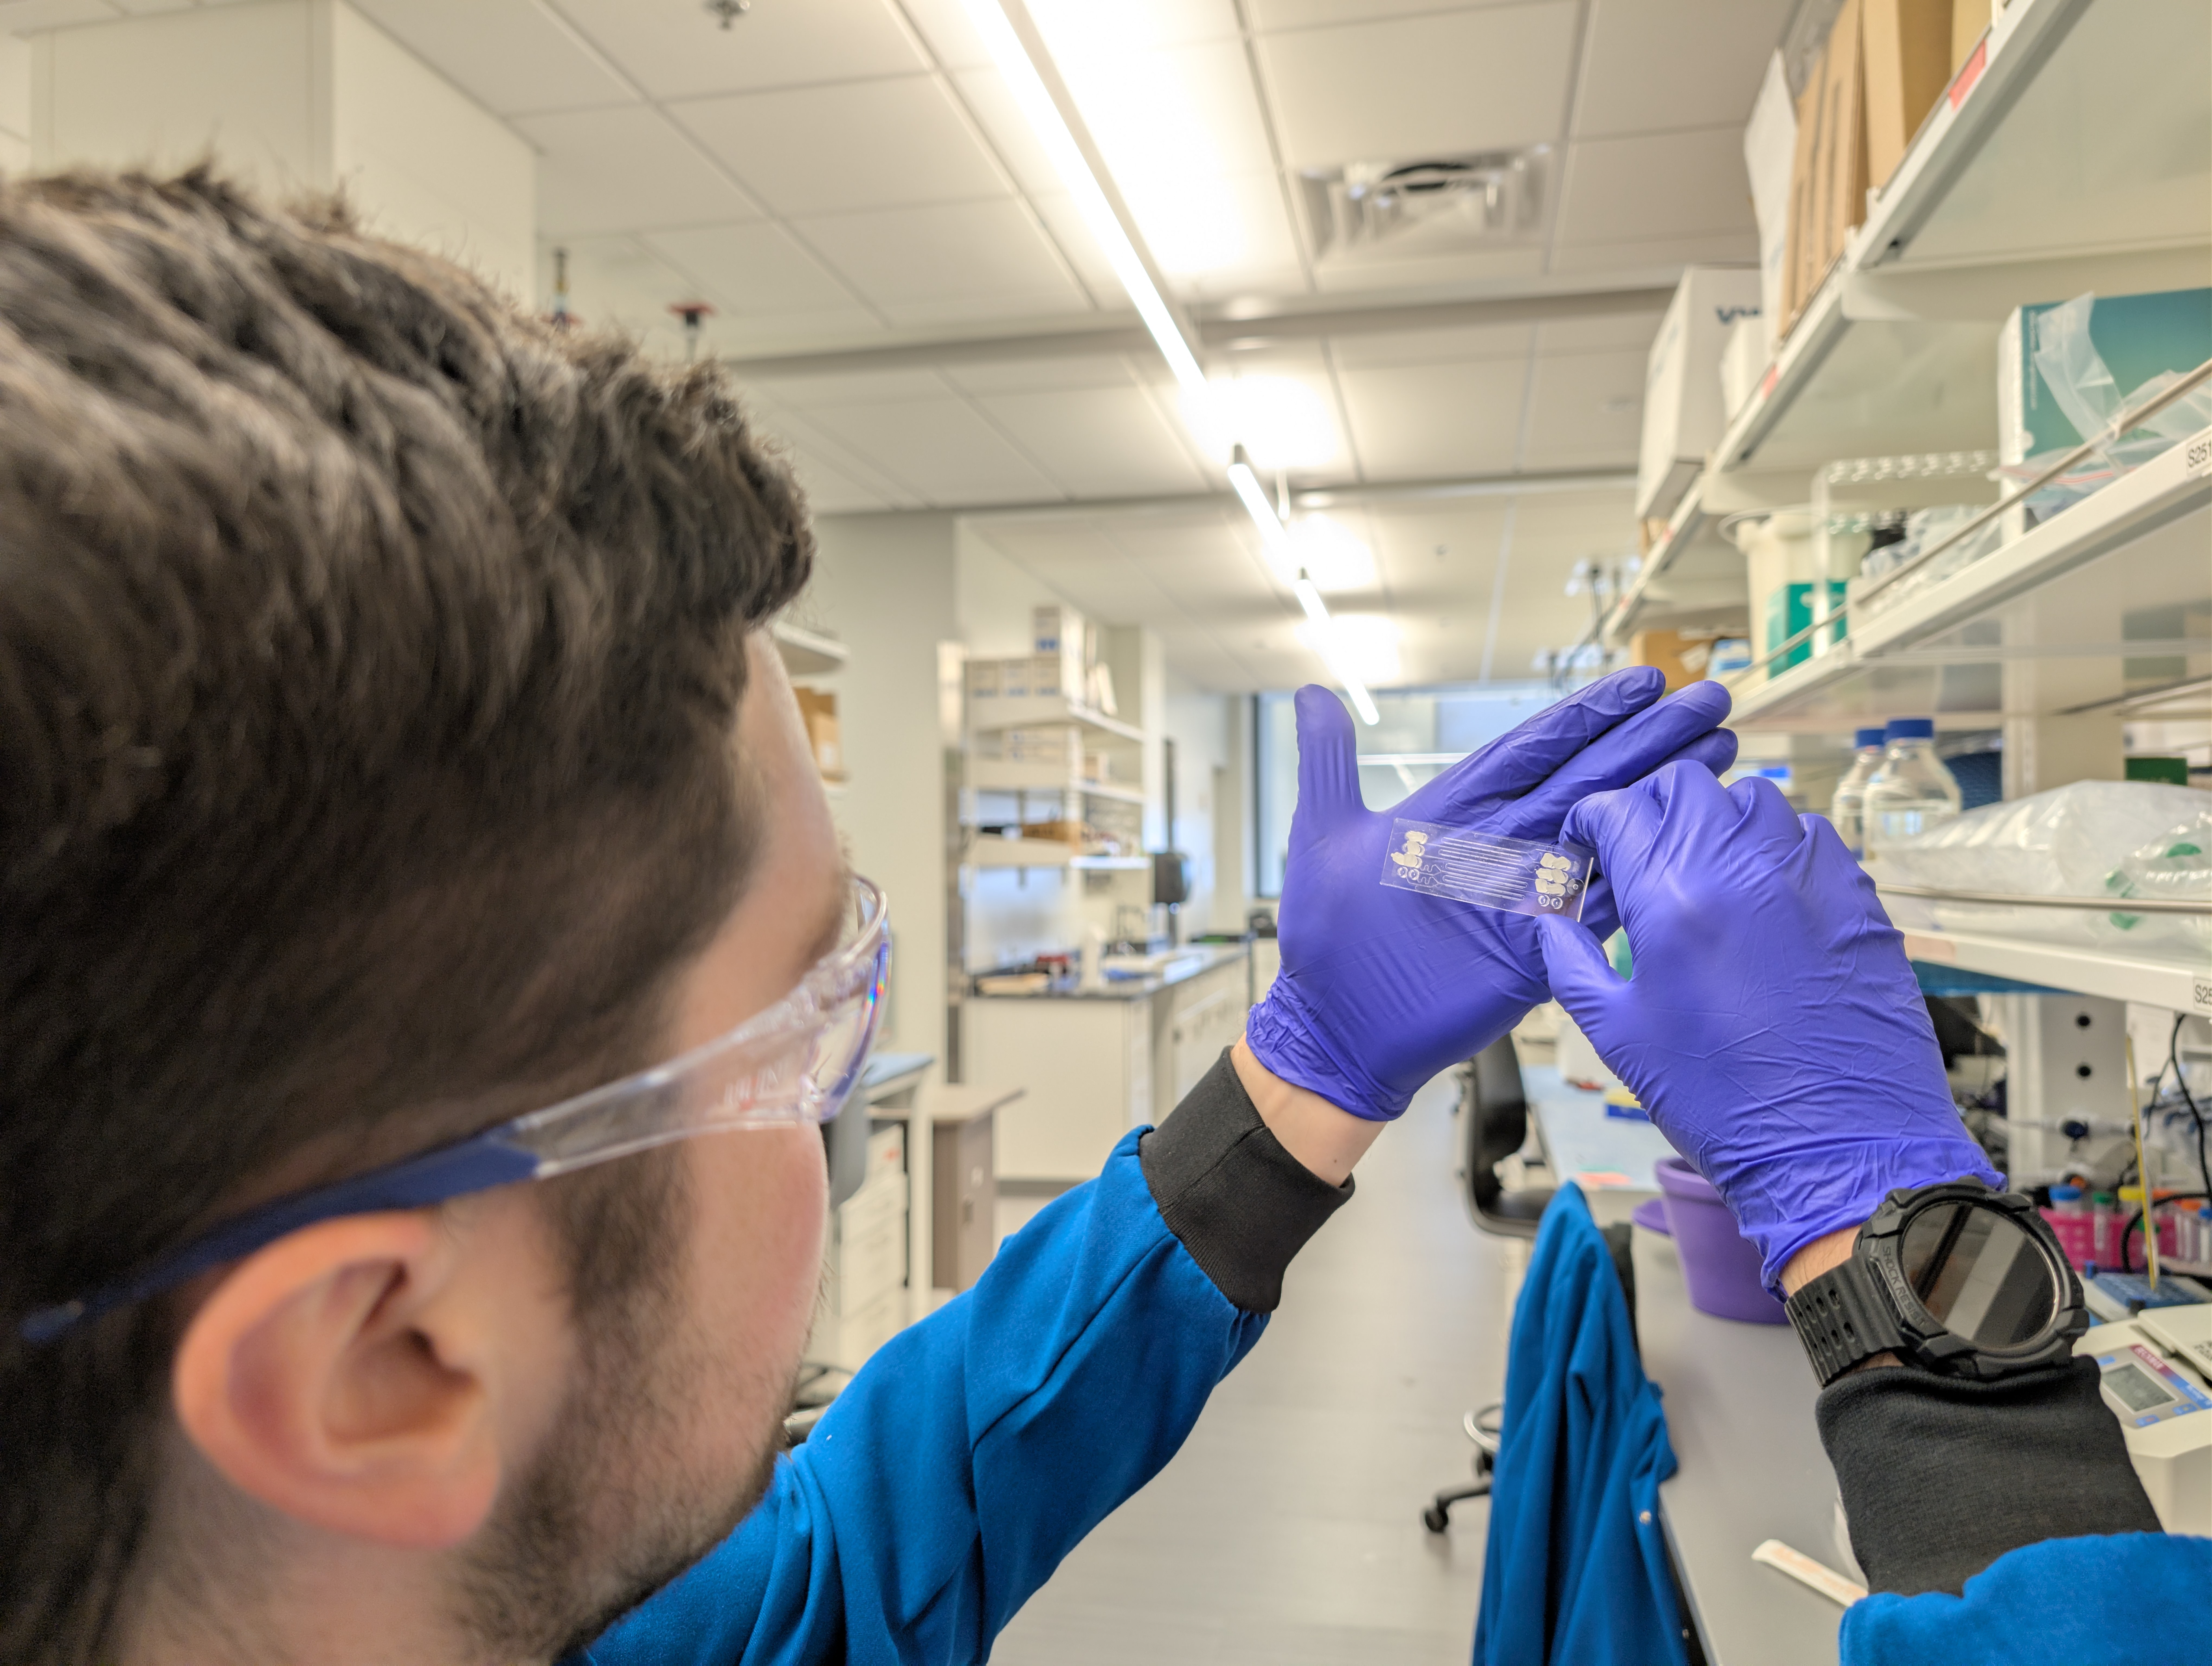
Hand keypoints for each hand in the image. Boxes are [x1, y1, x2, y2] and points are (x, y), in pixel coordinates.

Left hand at [1244, 668, 1737, 1120]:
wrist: (1333, 1027)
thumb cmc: (1323, 939)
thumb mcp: (1321, 835)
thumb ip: (1329, 761)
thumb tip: (1310, 692)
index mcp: (1455, 812)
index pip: (1534, 748)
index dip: (1588, 715)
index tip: (1642, 682)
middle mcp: (1499, 847)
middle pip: (1587, 778)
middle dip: (1648, 740)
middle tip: (1710, 700)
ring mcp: (1522, 899)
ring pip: (1604, 834)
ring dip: (1660, 795)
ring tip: (1719, 755)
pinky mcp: (1534, 953)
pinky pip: (1596, 912)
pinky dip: (1638, 881)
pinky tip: (1686, 848)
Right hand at [1536, 761, 1998, 1286]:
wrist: (1836, 1148)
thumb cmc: (1719, 1100)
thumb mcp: (1618, 1033)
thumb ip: (1570, 963)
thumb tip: (1543, 918)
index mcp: (1672, 900)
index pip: (1617, 810)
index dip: (1590, 822)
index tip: (1587, 850)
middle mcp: (1743, 869)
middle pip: (1685, 785)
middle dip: (1649, 807)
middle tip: (1640, 852)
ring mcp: (1809, 878)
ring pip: (1753, 799)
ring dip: (1716, 821)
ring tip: (1704, 871)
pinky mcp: (1857, 899)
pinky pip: (1811, 836)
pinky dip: (1777, 847)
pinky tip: (1764, 895)